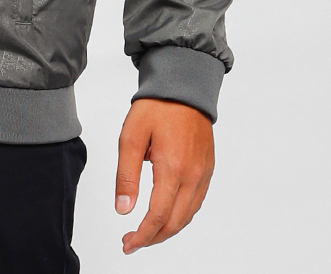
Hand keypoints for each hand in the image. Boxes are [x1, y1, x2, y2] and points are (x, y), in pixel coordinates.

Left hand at [115, 98, 214, 253]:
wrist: (183, 87)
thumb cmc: (156, 107)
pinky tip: (166, 215)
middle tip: (132, 242)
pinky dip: (180, 216)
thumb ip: (126, 175)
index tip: (127, 243)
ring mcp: (203, 174)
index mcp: (173, 169)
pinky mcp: (207, 170)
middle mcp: (193, 176)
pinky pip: (196, 203)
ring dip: (167, 230)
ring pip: (187, 216)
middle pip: (175, 222)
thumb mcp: (131, 136)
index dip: (142, 236)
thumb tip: (123, 209)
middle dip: (153, 238)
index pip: (158, 216)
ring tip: (146, 232)